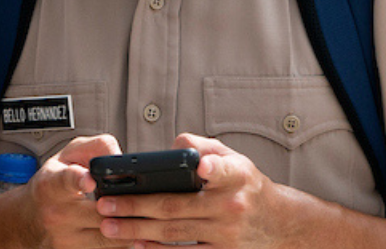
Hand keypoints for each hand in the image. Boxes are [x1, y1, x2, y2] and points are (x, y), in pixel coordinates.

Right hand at [18, 134, 128, 248]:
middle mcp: (55, 214)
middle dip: (124, 205)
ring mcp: (64, 239)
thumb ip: (96, 148)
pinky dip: (122, 240)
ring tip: (138, 214)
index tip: (90, 181)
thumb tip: (120, 158)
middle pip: (101, 213)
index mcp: (51, 184)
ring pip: (111, 236)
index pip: (65, 181)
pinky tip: (126, 229)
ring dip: (129, 226)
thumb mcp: (67, 156)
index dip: (79, 180)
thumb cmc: (51, 186)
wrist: (28, 220)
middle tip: (141, 198)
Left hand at [95, 134, 283, 247]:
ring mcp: (227, 234)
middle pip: (177, 206)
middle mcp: (232, 206)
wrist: (279, 223)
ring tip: (109, 226)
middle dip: (137, 206)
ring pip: (174, 234)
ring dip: (138, 230)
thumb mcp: (235, 159)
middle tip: (106, 205)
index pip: (226, 170)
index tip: (202, 166)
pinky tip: (135, 245)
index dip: (214, 167)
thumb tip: (174, 147)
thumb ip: (203, 147)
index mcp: (237, 177)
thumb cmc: (247, 186)